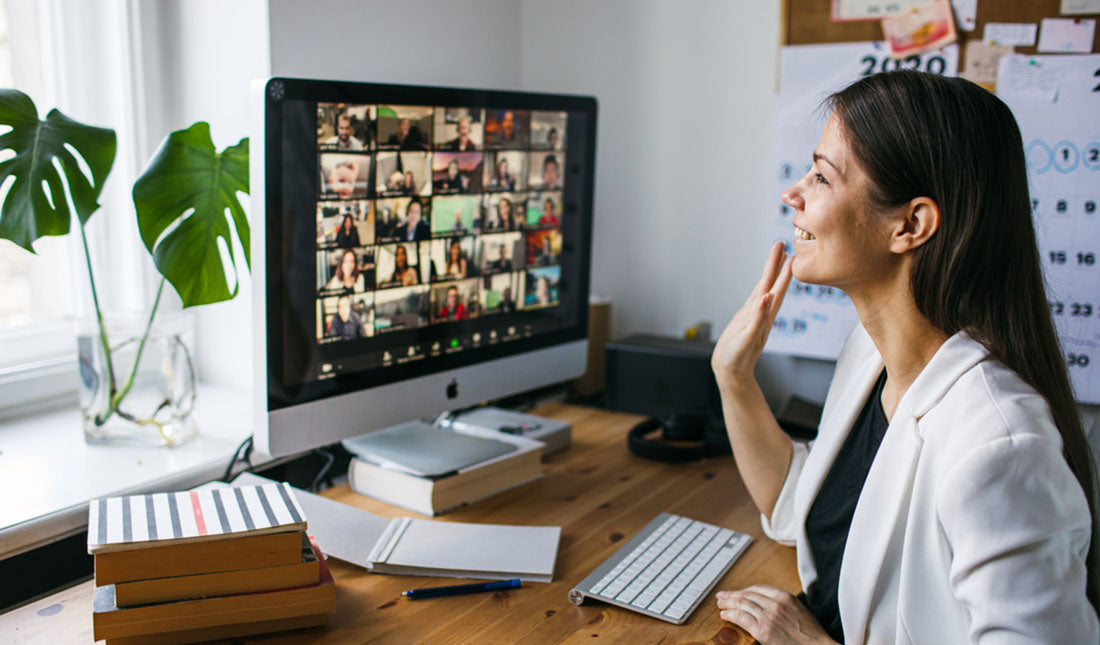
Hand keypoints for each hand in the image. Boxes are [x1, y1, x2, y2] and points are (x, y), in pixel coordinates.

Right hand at [711, 242, 792, 387]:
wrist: (731, 372)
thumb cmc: (737, 359)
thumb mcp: (747, 338)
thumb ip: (758, 318)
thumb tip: (767, 297)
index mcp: (764, 316)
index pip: (775, 288)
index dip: (781, 271)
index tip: (787, 252)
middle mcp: (762, 313)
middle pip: (771, 283)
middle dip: (777, 264)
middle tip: (782, 244)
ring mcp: (755, 316)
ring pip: (764, 289)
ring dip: (771, 273)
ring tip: (777, 257)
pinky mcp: (746, 320)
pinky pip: (756, 299)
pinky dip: (761, 287)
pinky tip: (763, 283)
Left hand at [716, 585, 833, 644]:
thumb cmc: (810, 634)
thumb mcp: (799, 610)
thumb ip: (783, 604)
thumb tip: (766, 603)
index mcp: (785, 597)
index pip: (758, 588)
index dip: (744, 589)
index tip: (737, 592)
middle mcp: (775, 604)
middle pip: (747, 594)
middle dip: (732, 594)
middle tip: (722, 596)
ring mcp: (768, 617)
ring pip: (741, 604)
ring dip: (728, 603)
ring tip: (721, 605)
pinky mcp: (763, 631)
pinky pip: (741, 618)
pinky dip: (730, 615)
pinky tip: (725, 615)